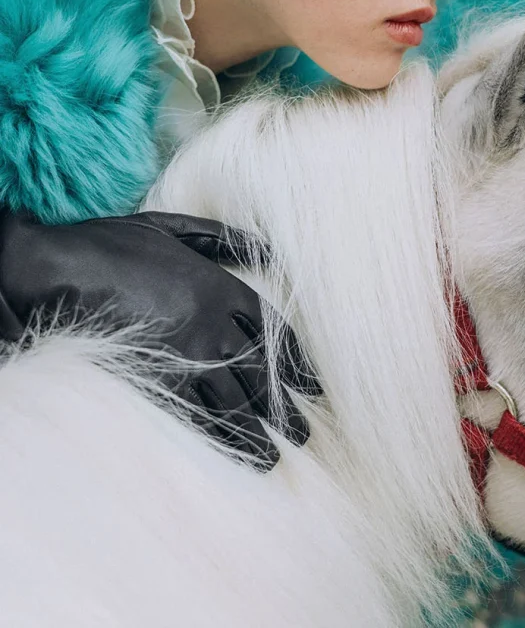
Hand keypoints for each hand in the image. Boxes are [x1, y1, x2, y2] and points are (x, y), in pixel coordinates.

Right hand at [0, 209, 321, 468]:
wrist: (56, 273)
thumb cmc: (109, 246)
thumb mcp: (169, 226)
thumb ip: (220, 237)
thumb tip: (265, 245)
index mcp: (219, 288)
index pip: (271, 331)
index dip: (294, 361)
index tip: (310, 384)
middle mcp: (212, 326)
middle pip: (260, 373)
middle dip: (284, 405)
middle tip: (303, 430)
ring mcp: (185, 357)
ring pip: (236, 403)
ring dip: (260, 431)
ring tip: (277, 454)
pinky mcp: (157, 382)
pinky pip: (200, 418)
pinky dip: (224, 440)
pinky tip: (239, 456)